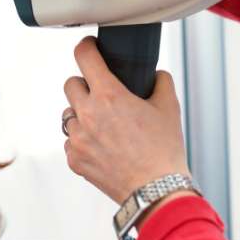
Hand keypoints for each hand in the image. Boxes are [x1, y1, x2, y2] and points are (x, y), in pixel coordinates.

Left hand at [62, 37, 190, 204]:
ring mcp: (77, 139)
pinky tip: (102, 146)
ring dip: (82, 114)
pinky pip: (71, 140)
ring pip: (69, 114)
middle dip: (86, 84)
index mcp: (109, 96)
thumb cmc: (164, 151)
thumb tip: (154, 74)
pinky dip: (82, 139)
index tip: (90, 48)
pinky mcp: (74, 160)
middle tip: (102, 93)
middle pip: (71, 84)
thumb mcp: (170, 107)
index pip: (84, 57)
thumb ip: (160, 81)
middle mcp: (87, 114)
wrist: (157, 191)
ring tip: (104, 124)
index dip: (86, 47)